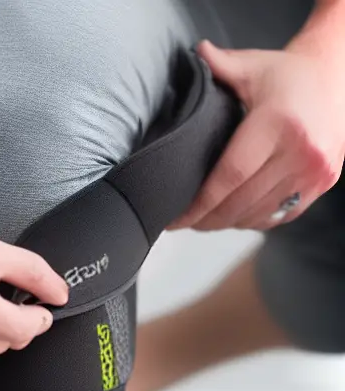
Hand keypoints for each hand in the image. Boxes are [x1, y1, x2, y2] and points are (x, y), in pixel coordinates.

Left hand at [170, 39, 343, 231]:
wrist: (336, 75)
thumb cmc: (289, 74)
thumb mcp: (253, 66)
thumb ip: (220, 65)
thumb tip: (196, 54)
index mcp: (278, 124)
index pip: (230, 176)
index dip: (199, 204)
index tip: (176, 219)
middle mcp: (301, 151)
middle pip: (242, 201)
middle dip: (208, 218)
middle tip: (185, 222)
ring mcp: (315, 171)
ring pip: (260, 213)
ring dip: (228, 222)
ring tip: (205, 220)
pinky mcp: (323, 182)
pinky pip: (281, 214)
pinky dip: (255, 220)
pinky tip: (235, 215)